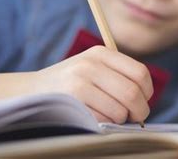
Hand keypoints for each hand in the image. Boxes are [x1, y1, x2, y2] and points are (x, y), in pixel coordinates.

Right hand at [37, 46, 152, 123]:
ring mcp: (80, 82)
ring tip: (112, 117)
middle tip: (137, 117)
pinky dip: (106, 124)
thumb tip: (145, 98)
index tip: (144, 100)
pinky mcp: (72, 100)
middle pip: (132, 93)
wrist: (30, 91)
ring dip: (121, 120)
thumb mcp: (92, 67)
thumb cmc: (70, 83)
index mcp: (101, 53)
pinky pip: (103, 120)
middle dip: (140, 111)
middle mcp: (91, 64)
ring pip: (120, 110)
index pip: (140, 72)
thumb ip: (118, 75)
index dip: (147, 91)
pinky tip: (97, 118)